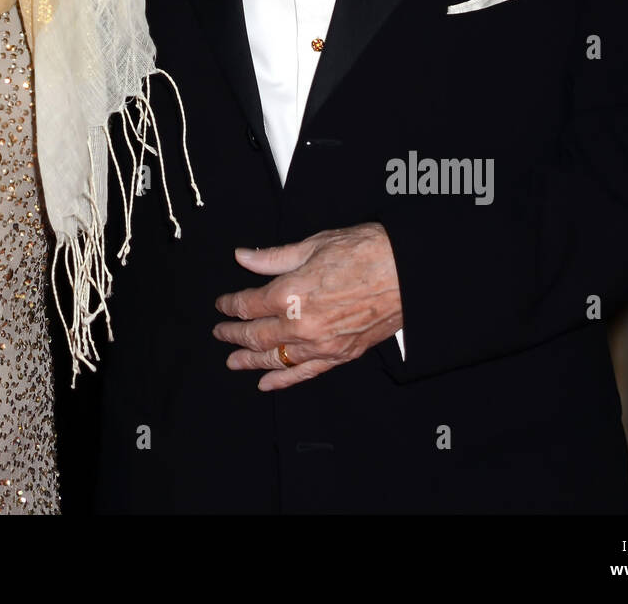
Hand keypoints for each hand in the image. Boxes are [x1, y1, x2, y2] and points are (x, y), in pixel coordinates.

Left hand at [212, 223, 401, 389]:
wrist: (407, 271)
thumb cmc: (365, 252)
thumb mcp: (313, 244)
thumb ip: (273, 257)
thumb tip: (243, 257)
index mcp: (291, 292)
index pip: (249, 304)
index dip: (231, 305)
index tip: (222, 305)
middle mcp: (301, 324)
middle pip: (257, 335)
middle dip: (234, 335)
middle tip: (220, 334)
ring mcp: (321, 344)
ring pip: (276, 358)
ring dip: (250, 361)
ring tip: (233, 362)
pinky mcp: (341, 355)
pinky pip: (304, 373)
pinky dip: (283, 380)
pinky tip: (266, 383)